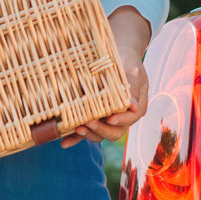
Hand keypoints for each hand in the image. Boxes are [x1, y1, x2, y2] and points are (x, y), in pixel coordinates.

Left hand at [66, 7, 152, 146]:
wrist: (116, 57)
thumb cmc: (127, 62)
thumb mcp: (133, 70)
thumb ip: (132, 87)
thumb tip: (133, 107)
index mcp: (136, 107)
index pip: (131, 118)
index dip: (121, 120)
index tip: (111, 117)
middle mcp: (122, 117)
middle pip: (115, 132)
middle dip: (101, 129)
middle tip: (89, 123)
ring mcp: (107, 120)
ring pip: (99, 135)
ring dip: (88, 134)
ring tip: (77, 128)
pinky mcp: (93, 118)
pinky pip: (85, 132)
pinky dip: (75, 138)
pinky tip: (64, 143)